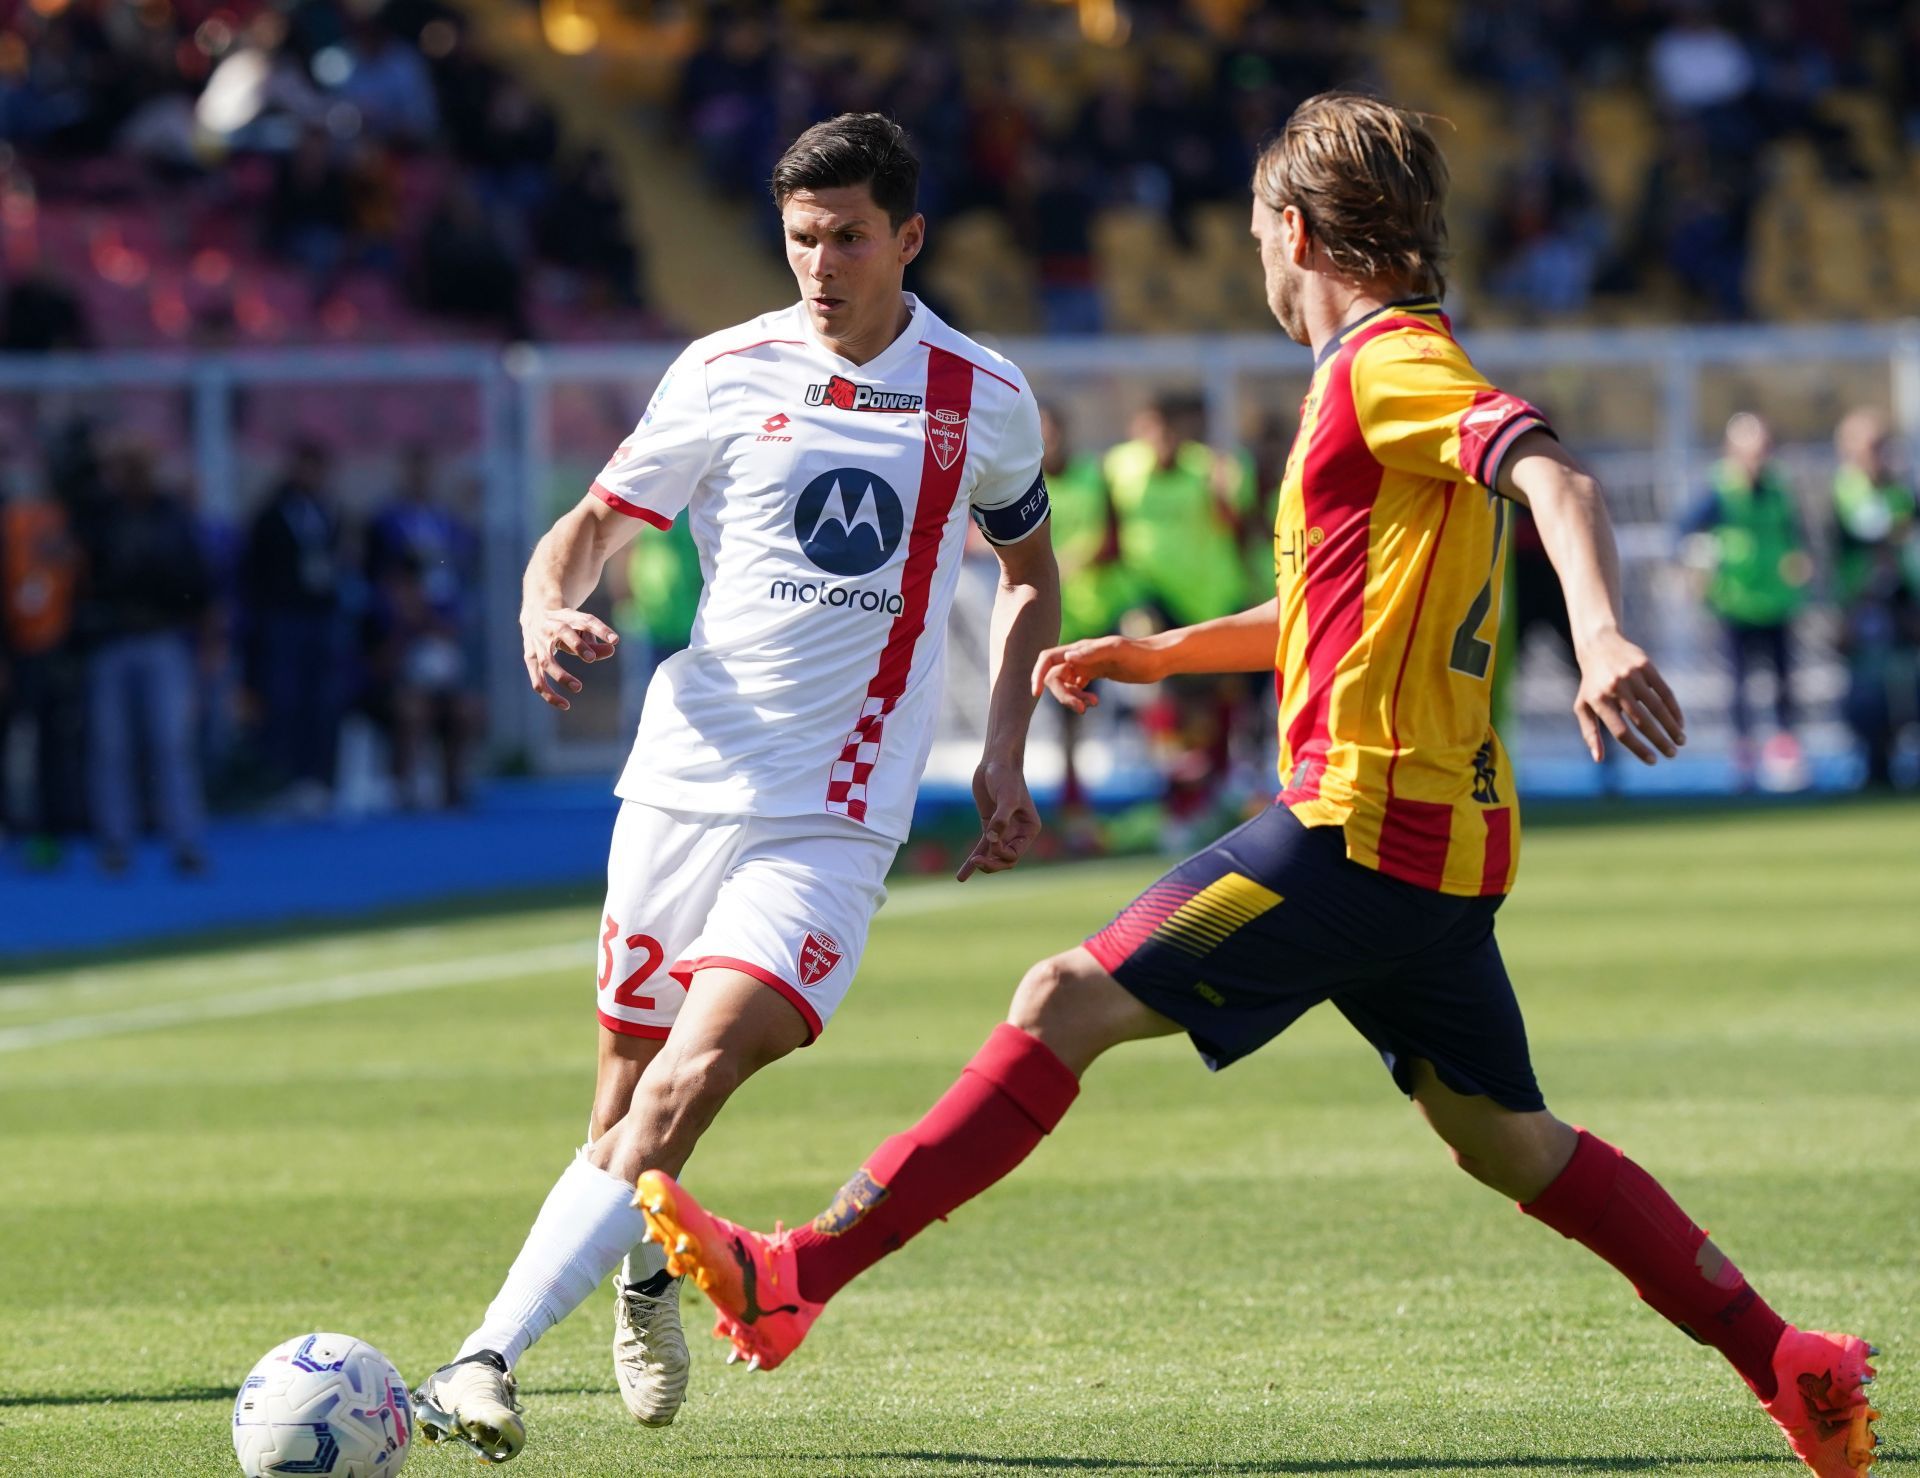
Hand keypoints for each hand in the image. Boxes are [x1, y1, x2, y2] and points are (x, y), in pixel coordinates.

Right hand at [522, 606, 618, 710]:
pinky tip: (565, 705)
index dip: (600, 629)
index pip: (585, 620)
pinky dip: (549, 693)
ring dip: (561, 674)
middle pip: (563, 633)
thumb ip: (596, 642)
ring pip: (546, 660)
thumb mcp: (580, 629)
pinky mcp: (530, 658)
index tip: (615, 640)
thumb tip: (612, 649)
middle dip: (577, 645)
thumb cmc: (565, 625)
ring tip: (578, 687)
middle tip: (591, 658)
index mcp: (566, 616)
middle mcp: (550, 627)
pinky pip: (538, 679)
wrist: (534, 615)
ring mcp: (537, 644)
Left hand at [956, 759, 1040, 880]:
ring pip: (993, 856)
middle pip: (1005, 860)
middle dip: (991, 863)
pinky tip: (962, 874)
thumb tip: (992, 840)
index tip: (990, 839)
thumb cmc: (1007, 778)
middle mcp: (1018, 833)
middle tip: (976, 861)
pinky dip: (973, 859)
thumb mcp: (1007, 797)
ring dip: (980, 866)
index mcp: (1029, 830)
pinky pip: (982, 847)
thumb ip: (1001, 819)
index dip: (1000, 853)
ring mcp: (1003, 831)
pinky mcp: (990, 826)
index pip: (1014, 854)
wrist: (996, 762)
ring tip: (963, 876)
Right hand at [1030, 635, 1161, 713]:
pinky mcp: (1097, 674)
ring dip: (1072, 698)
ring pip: (1066, 684)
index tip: (1036, 695)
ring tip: (1090, 706)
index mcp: (1080, 649)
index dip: (1038, 674)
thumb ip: (1091, 653)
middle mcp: (1080, 656)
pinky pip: (1078, 687)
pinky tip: (1094, 703)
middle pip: (1056, 677)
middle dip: (1062, 695)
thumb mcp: (1116, 651)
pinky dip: (1080, 697)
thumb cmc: (1139, 653)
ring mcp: (1088, 665)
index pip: (1049, 659)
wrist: (1158, 659)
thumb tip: (1068, 658)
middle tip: (1082, 708)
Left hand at [1574, 630, 1684, 764]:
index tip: (1652, 761)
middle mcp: (1615, 688)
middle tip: (1672, 754)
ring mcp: (1631, 676)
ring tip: (1680, 741)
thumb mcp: (1583, 706)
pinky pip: (1664, 691)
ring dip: (1671, 727)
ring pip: (1657, 707)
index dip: (1638, 748)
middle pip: (1642, 722)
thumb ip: (1589, 732)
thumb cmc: (1591, 683)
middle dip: (1659, 741)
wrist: (1599, 645)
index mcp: (1599, 701)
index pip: (1621, 731)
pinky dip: (1674, 709)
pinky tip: (1679, 723)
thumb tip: (1599, 759)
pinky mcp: (1646, 666)